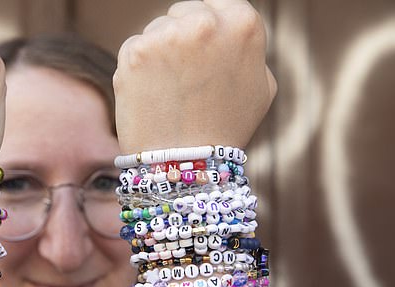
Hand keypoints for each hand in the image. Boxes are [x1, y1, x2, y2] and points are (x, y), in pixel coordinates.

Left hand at [113, 0, 276, 152]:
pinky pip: (132, 49)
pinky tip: (149, 95)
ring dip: (157, 55)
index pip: (216, 2)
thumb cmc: (226, 129)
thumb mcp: (261, 86)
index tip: (200, 50)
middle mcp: (204, 22)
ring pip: (155, 31)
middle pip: (182, 13)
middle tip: (182, 78)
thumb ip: (247, 50)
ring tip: (168, 92)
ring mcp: (166, 35)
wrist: (186, 163)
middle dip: (179, 39)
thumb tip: (230, 32)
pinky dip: (136, 70)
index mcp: (242, 23)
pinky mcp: (135, 53)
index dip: (206, 26)